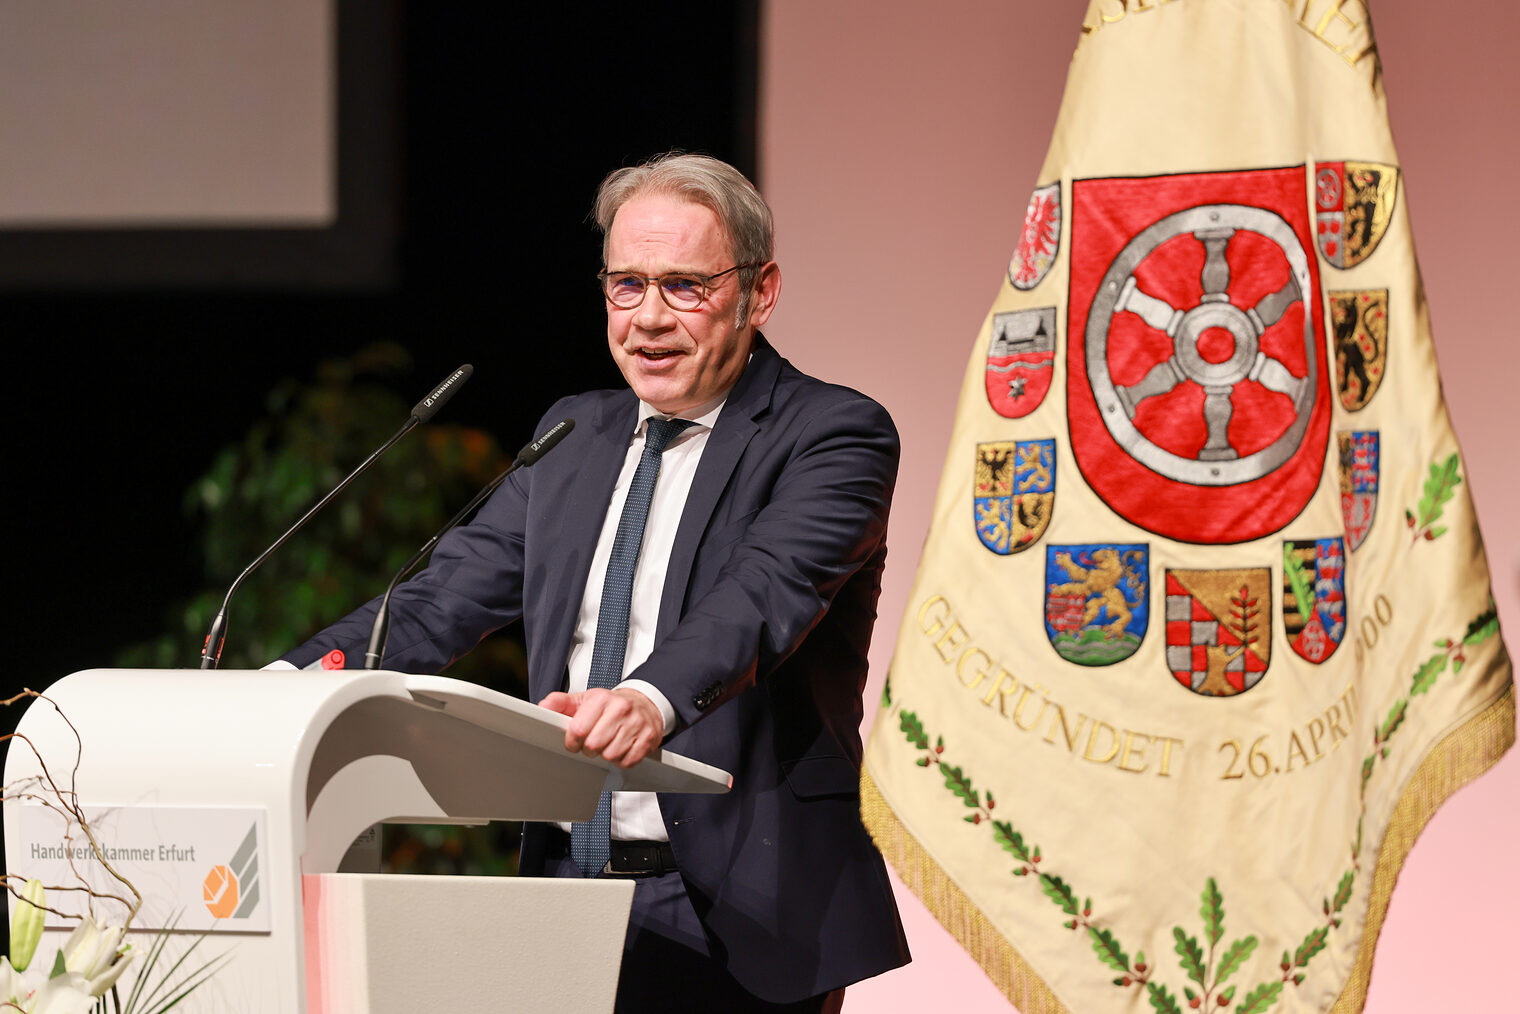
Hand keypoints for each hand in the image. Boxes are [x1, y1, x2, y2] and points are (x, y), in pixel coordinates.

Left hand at [538, 687, 662, 767]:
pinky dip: (621, 760)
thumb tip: (544, 706)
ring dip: (606, 755)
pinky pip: (628, 762)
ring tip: (608, 743)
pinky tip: (621, 748)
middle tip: (593, 743)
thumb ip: (561, 703)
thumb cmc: (611, 705)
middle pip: (594, 745)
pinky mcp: (647, 739)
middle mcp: (621, 709)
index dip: (572, 740)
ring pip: (611, 755)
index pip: (578, 729)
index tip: (575, 740)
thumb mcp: (585, 700)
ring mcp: (636, 724)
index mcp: (602, 699)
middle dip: (589, 749)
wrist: (645, 703)